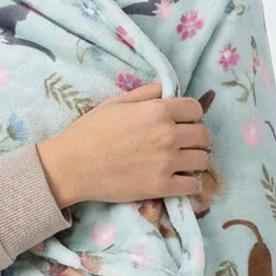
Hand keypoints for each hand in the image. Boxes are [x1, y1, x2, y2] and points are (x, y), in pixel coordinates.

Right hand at [37, 78, 212, 208]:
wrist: (71, 166)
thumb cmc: (89, 131)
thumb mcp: (116, 102)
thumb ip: (146, 93)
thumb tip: (167, 88)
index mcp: (157, 111)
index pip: (196, 109)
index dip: (191, 115)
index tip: (182, 122)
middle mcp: (167, 135)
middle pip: (204, 136)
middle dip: (197, 138)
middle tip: (184, 144)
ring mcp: (166, 163)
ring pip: (202, 161)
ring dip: (195, 160)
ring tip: (182, 162)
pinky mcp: (161, 187)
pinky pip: (193, 186)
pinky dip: (190, 183)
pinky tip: (179, 180)